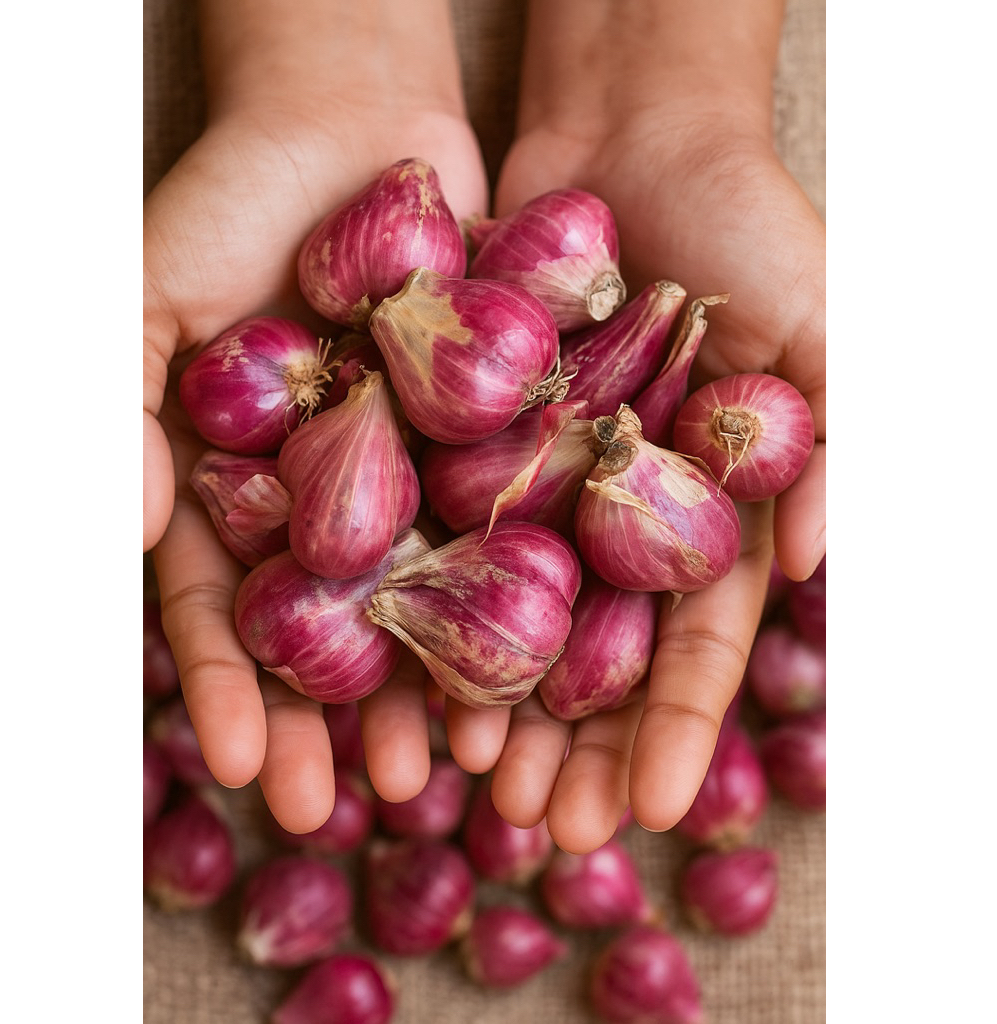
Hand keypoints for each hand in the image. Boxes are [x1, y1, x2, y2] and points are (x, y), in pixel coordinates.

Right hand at [144, 0, 488, 833]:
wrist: (351, 123)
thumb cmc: (229, 205)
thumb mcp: (142, 297)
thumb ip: (108, 410)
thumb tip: (121, 529)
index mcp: (238, 495)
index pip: (222, 610)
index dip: (224, 685)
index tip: (237, 765)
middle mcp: (329, 505)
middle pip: (331, 632)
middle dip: (333, 722)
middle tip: (347, 805)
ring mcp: (418, 480)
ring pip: (430, 603)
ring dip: (437, 689)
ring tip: (456, 772)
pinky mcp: (502, 442)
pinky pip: (518, 530)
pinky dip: (530, 597)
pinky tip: (546, 669)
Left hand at [478, 0, 824, 852]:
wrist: (633, 131)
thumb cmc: (746, 221)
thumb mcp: (820, 323)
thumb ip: (831, 442)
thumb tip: (827, 562)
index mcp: (705, 513)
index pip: (699, 641)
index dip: (680, 726)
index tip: (652, 810)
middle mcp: (617, 515)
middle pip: (595, 652)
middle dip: (573, 745)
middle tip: (538, 830)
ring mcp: (540, 481)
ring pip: (508, 610)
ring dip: (490, 701)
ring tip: (461, 785)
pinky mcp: (466, 435)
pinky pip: (441, 526)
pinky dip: (421, 597)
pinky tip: (396, 670)